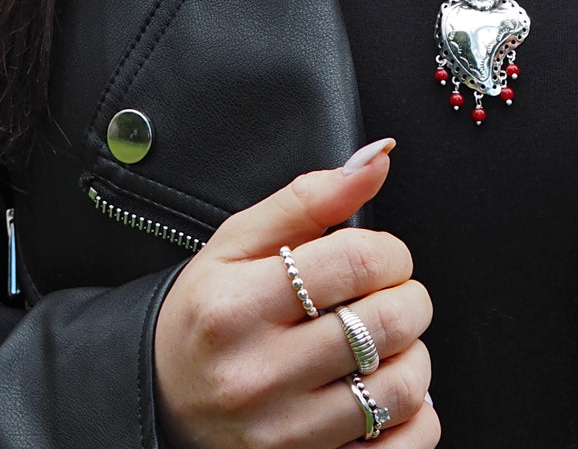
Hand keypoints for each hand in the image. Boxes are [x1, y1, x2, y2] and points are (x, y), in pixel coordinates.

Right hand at [154, 139, 438, 447]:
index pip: (360, 259)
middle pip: (389, 321)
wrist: (161, 400)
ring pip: (404, 387)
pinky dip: (416, 417)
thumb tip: (379, 157)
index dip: (390, 251)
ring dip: (413, 356)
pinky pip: (404, 448)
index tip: (381, 258)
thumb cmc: (210, 314)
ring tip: (382, 346)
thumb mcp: (238, 242)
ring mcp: (282, 437)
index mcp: (237, 307)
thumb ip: (310, 196)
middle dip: (408, 298)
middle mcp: (256, 377)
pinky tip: (384, 395)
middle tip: (387, 296)